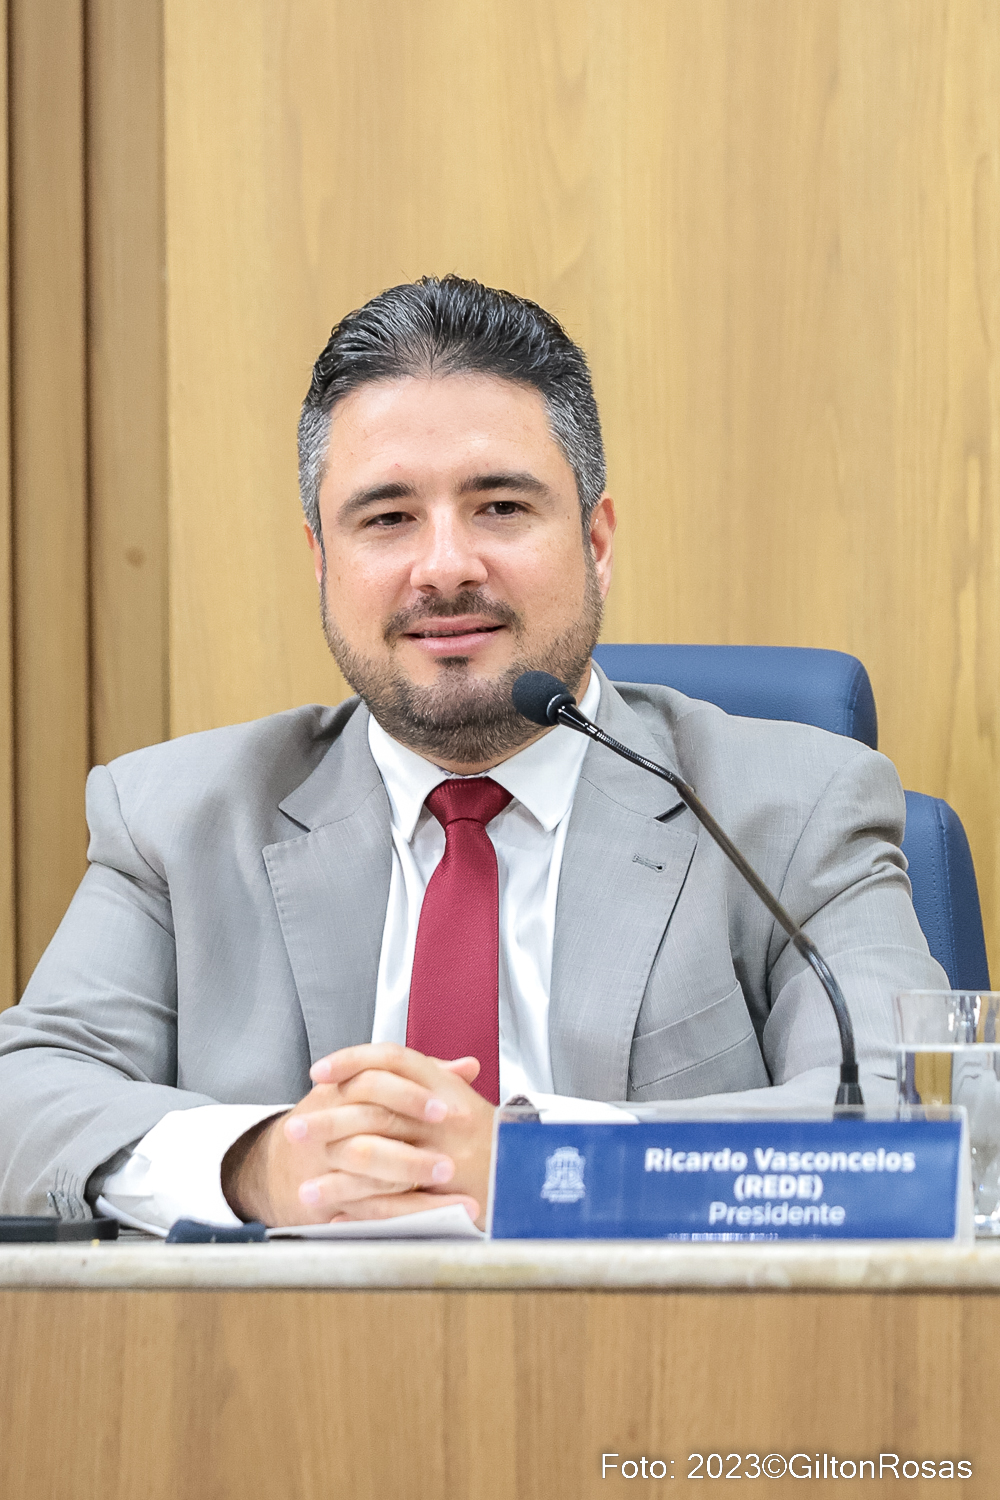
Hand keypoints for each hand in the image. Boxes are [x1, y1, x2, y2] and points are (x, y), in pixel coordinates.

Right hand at [222, 1044, 493, 1227]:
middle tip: (452, 1161)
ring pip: (368, 1169)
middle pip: (370, 1129)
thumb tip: (468, 1067)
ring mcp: (325, 1162)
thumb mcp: (366, 1087)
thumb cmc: (334, 1119)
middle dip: (413, 1147)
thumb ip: (419, 1075)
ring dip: (412, 1181)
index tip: (445, 1108)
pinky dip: (404, 1213)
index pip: (374, 1081)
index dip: (410, 1095)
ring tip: (453, 1194)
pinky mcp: (326, 1198)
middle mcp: (329, 1123)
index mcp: (343, 1089)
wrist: (279, 1165)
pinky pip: (367, 1207)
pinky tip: (437, 1216)